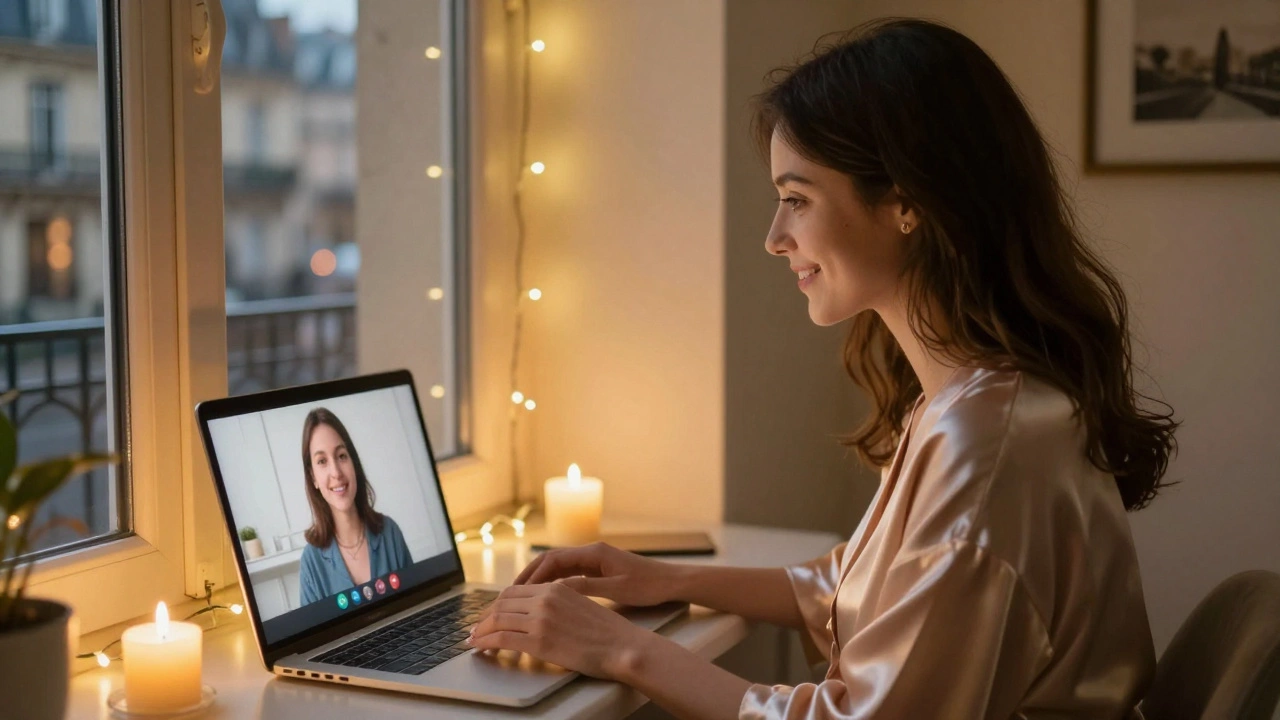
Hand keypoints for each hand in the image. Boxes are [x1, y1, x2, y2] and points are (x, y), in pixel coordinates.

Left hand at [467, 582, 648, 679]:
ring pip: (498, 620)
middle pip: (502, 603)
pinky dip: (486, 642)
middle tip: (477, 628)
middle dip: (485, 617)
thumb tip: (539, 612)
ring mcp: (541, 619)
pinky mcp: (539, 641)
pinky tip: (481, 647)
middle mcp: (545, 599)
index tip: (490, 614)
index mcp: (556, 588)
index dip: (497, 604)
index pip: (515, 591)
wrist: (622, 646)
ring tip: (474, 640)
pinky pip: (502, 639)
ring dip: (481, 630)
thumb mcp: (581, 605)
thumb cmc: (608, 631)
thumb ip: (558, 603)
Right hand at [511, 542, 679, 606]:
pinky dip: (555, 583)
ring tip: (523, 597)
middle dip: (531, 575)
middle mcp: (592, 552)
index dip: (533, 574)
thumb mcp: (615, 589)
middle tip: (511, 593)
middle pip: (552, 560)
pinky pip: (570, 573)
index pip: (554, 559)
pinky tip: (547, 597)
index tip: (517, 589)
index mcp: (594, 553)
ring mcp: (595, 560)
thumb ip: (585, 587)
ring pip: (560, 567)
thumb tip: (555, 590)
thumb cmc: (648, 586)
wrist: (672, 581)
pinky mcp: (600, 569)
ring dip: (541, 579)